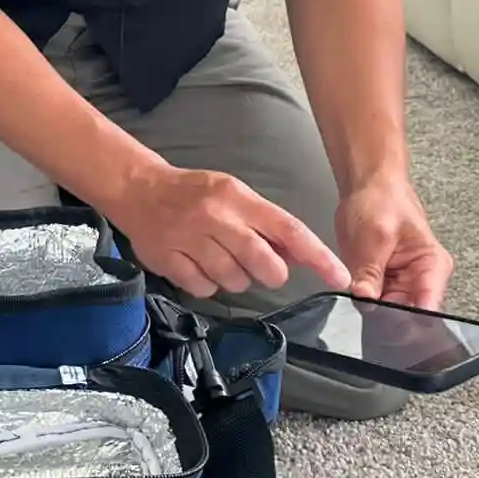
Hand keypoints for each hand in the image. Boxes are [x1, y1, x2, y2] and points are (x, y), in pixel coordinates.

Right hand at [110, 163, 349, 299]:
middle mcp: (216, 218)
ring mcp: (190, 240)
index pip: (288, 230)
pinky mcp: (168, 260)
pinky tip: (198, 264)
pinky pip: (204, 289)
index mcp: (237, 198)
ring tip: (220, 258)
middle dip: (271, 273)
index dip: (317, 256)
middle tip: (259, 266)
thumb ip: (265, 223)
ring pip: (234, 281)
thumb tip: (298, 255)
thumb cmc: (194, 193)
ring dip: (235, 278)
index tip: (340, 276)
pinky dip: (207, 284)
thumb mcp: (234, 194)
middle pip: (264, 264)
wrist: (138, 188)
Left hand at [334, 175, 451, 308]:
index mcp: (432, 266)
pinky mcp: (384, 283)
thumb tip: (364, 300)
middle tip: (365, 316)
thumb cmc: (381, 200)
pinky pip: (375, 302)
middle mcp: (422, 279)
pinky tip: (355, 297)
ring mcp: (402, 283)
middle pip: (409, 316)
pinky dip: (364, 302)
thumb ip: (370, 271)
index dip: (409, 321)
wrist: (368, 184)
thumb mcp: (374, 236)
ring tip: (359, 301)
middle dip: (386, 319)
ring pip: (389, 313)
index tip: (387, 327)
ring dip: (373, 312)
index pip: (428, 307)